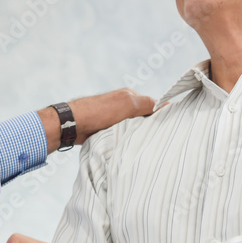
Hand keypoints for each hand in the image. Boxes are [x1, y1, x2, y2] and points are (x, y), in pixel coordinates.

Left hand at [40, 89, 155, 151]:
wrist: (72, 124)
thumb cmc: (98, 112)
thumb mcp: (127, 105)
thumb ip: (147, 104)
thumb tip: (166, 105)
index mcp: (129, 96)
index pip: (153, 105)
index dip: (161, 115)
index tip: (170, 127)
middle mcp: (123, 105)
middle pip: (144, 117)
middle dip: (150, 126)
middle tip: (157, 138)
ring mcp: (114, 117)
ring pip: (134, 127)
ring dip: (137, 134)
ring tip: (145, 144)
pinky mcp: (107, 129)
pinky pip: (123, 135)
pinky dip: (127, 139)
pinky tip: (131, 146)